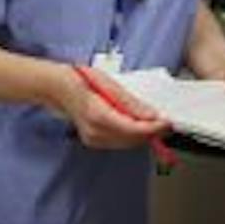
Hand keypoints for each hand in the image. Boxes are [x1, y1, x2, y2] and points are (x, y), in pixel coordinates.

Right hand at [51, 67, 170, 150]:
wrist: (57, 88)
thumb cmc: (80, 80)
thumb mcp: (108, 83)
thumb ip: (130, 102)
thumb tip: (152, 115)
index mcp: (98, 115)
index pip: (133, 129)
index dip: (154, 128)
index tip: (168, 122)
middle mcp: (95, 132)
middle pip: (133, 140)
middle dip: (151, 132)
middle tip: (166, 122)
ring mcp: (93, 140)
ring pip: (127, 144)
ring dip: (143, 135)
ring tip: (154, 123)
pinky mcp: (94, 142)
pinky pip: (119, 143)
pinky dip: (132, 135)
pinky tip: (137, 125)